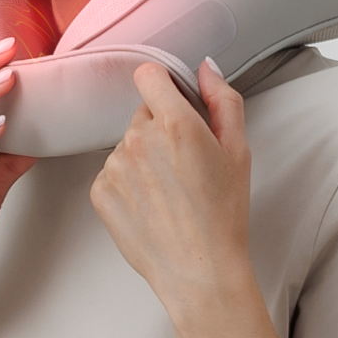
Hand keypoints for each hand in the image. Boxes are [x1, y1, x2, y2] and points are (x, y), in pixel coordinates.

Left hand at [89, 57, 255, 316]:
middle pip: (142, 114)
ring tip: (169, 192)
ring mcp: (114, 166)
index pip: (148, 75)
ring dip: (144, 158)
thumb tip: (206, 68)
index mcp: (175, 124)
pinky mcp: (99, 191)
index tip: (175, 103)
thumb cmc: (223, 213)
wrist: (199, 269)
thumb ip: (223, 100)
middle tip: (184, 165)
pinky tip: (152, 206)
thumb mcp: (238, 151)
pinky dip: (128, 183)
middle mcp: (138, 139)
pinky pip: (112, 172)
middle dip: (161, 129)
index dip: (164, 86)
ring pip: (127, 145)